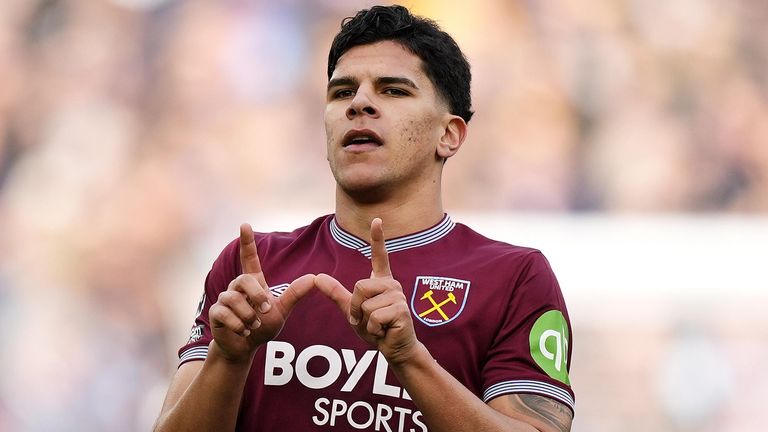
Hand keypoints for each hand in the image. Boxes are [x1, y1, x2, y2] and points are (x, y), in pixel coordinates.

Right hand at [209, 223, 314, 362]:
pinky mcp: (215, 313)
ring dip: (249, 316)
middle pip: (244, 280)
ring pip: (235, 300)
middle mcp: (236, 287)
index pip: (249, 258)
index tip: (245, 224)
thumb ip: (295, 294)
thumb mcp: (281, 310)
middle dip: (257, 296)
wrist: (245, 347)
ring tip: (253, 325)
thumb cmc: (262, 326)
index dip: (247, 242)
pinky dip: (239, 325)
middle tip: (265, 311)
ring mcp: (224, 299)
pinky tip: (243, 331)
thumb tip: (314, 277)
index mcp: (253, 283)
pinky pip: (225, 314)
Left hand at [315, 218, 418, 364]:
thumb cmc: (376, 328)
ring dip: (365, 321)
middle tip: (367, 320)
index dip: (377, 238)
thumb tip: (317, 277)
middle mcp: (391, 285)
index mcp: (381, 282)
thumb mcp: (352, 311)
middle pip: (359, 286)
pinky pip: (373, 316)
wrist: (394, 348)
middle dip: (356, 308)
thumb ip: (336, 294)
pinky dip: (373, 329)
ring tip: (378, 326)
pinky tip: (384, 331)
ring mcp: (398, 297)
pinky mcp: (401, 310)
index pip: (379, 256)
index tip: (376, 220)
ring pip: (365, 303)